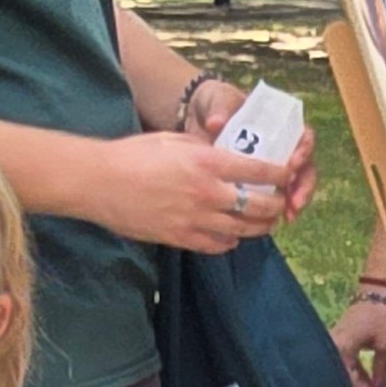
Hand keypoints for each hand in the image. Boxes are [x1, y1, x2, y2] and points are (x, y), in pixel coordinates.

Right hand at [105, 132, 297, 251]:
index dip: (280, 173)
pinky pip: (217, 246)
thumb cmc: (132, 155)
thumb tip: (226, 154)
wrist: (98, 182)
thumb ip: (205, 148)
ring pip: (243, 230)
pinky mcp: (180, 238)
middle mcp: (206, 193)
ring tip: (265, 222)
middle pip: (258, 206)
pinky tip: (232, 235)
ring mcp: (194, 219)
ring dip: (259, 227)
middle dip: (275, 204)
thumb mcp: (173, 140)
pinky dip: (230, 242)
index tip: (287, 173)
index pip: (258, 171)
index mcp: (206, 162)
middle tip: (278, 201)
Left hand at [185, 77, 322, 220]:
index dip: (304, 151)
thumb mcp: (217, 100)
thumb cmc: (215, 104)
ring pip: (294, 187)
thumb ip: (219, 108)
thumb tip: (216, 122)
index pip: (303, 137)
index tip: (293, 163)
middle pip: (305, 168)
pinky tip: (268, 224)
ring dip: (294, 203)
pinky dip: (273, 212)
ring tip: (288, 218)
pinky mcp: (257, 182)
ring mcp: (271, 166)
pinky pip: (273, 199)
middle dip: (303, 187)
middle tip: (295, 202)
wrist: (197, 118)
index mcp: (279, 124)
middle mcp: (282, 147)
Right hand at [335, 287, 385, 386]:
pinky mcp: (340, 344)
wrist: (376, 291)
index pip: (350, 382)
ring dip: (361, 386)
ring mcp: (335, 345)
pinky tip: (371, 385)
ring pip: (346, 374)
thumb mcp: (385, 344)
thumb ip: (381, 370)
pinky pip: (347, 365)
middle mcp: (332, 348)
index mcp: (340, 348)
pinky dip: (359, 376)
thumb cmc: (380, 314)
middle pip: (345, 380)